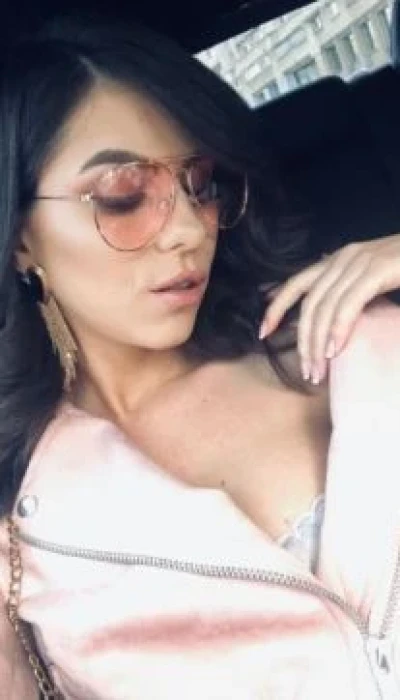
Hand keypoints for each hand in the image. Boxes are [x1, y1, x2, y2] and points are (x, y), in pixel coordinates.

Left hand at [259, 235, 399, 384]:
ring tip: (319, 371)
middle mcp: (344, 257)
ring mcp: (360, 262)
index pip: (297, 283)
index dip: (276, 307)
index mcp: (339, 259)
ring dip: (317, 343)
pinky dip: (338, 328)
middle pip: (309, 302)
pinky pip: (348, 304)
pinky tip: (334, 350)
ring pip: (324, 306)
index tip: (264, 333)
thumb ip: (351, 297)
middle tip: (308, 372)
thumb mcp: (373, 282)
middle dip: (303, 340)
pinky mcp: (377, 270)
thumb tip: (333, 328)